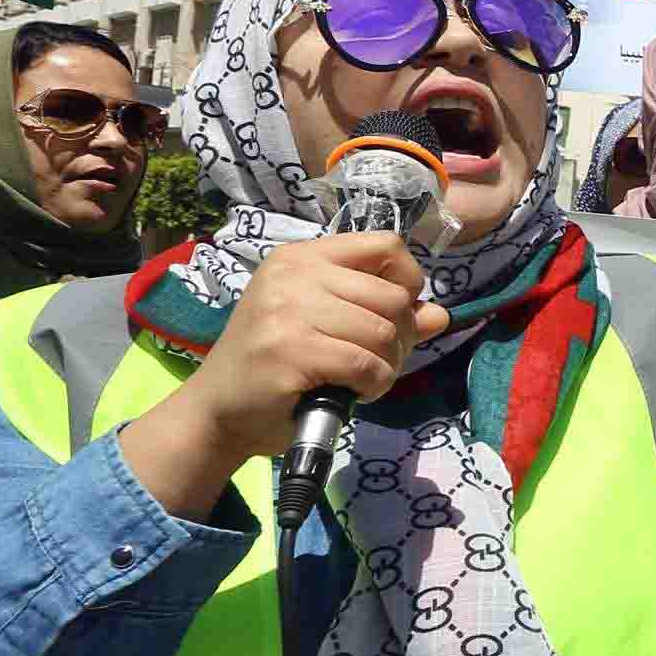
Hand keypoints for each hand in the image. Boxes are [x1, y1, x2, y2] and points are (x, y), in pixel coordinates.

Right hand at [163, 234, 449, 464]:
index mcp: (302, 257)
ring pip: (382, 332)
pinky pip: (366, 364)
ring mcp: (287, 311)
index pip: (385, 245)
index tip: (396, 313)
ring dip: (387, 365)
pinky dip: (373, 384)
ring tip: (364, 378)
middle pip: (392, 296)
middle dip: (400, 336)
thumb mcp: (329, 327)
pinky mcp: (289, 350)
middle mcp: (293, 275)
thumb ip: (382, 315)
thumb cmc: (275, 366)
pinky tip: (355, 391)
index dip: (408, 280)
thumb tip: (439, 315)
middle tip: (378, 360)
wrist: (217, 410)